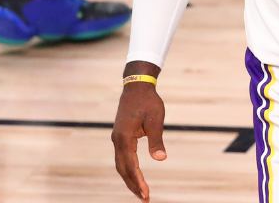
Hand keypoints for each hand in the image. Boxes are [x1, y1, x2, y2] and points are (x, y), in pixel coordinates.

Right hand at [112, 66, 166, 201]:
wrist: (137, 87)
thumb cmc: (149, 102)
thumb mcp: (156, 120)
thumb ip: (157, 140)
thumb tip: (161, 159)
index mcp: (124, 138)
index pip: (130, 166)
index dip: (138, 181)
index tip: (146, 194)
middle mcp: (117, 141)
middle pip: (123, 169)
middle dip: (133, 185)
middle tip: (145, 199)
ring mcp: (117, 139)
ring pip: (121, 165)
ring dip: (130, 179)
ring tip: (141, 192)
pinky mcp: (120, 137)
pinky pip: (122, 158)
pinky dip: (128, 169)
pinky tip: (136, 176)